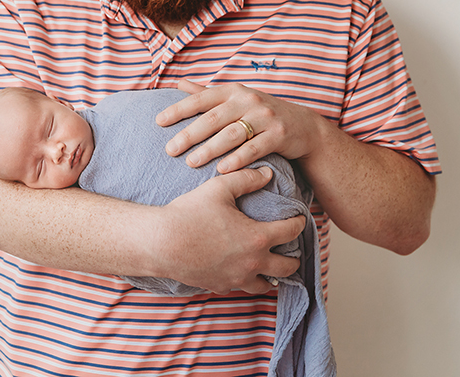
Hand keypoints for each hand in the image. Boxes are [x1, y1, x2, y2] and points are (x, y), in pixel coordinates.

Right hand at [154, 167, 304, 294]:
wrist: (160, 242)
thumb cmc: (189, 212)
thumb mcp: (220, 187)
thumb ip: (247, 178)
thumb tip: (267, 174)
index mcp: (258, 237)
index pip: (292, 231)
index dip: (299, 222)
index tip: (298, 217)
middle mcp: (252, 263)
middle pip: (289, 267)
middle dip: (294, 256)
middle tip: (291, 247)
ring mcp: (236, 279)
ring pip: (267, 285)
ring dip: (273, 274)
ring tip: (270, 263)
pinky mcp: (220, 286)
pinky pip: (241, 287)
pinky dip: (247, 279)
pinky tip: (241, 269)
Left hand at [157, 79, 322, 173]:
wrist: (303, 127)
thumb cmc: (260, 113)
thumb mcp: (235, 99)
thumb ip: (206, 94)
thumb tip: (177, 84)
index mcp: (233, 91)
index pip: (201, 99)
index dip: (179, 109)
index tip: (158, 122)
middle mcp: (248, 100)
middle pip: (213, 118)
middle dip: (189, 134)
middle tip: (170, 149)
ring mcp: (265, 117)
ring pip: (232, 134)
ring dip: (210, 149)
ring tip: (191, 162)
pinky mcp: (279, 135)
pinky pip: (255, 148)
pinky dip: (237, 159)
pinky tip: (222, 170)